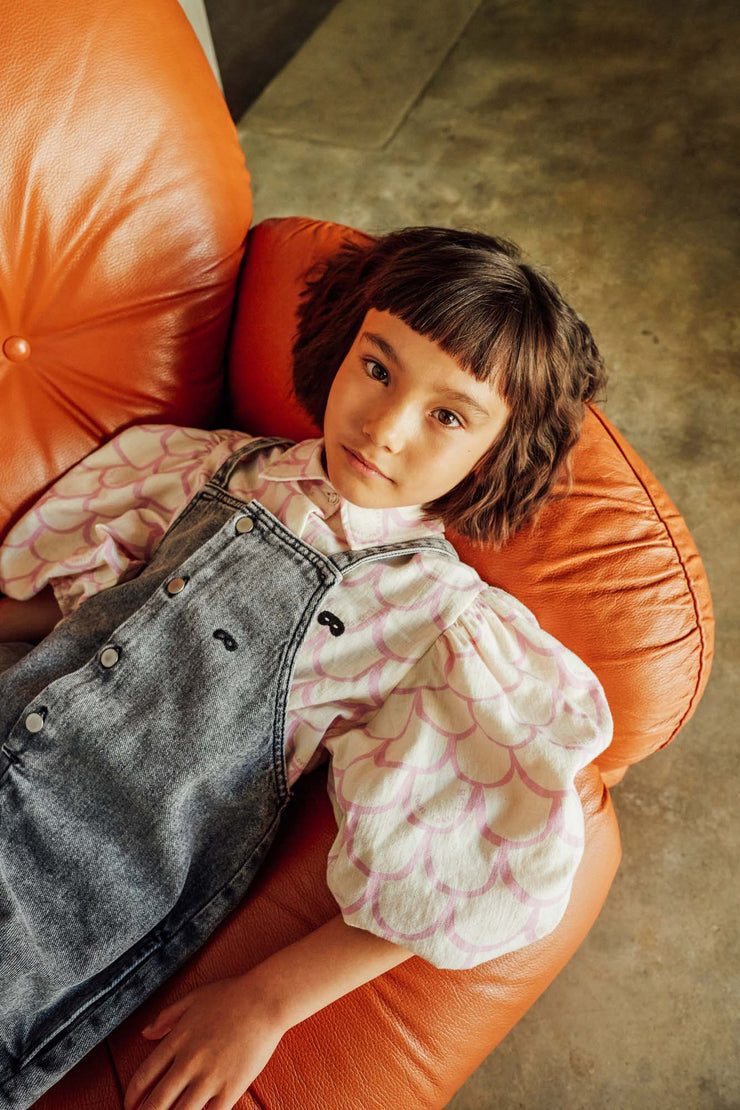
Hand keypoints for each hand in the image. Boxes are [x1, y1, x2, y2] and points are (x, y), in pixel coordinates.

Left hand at [123, 974, 285, 1109]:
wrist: (265, 1000)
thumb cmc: (232, 995)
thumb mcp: (193, 998)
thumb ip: (167, 1017)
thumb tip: (145, 1033)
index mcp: (177, 1040)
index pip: (143, 1078)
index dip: (131, 1097)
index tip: (129, 1106)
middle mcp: (188, 1062)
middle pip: (156, 1103)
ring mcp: (210, 1078)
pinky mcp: (231, 1088)